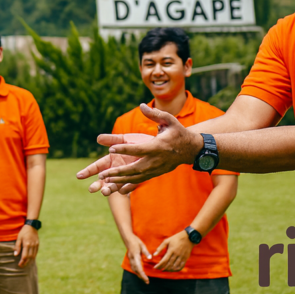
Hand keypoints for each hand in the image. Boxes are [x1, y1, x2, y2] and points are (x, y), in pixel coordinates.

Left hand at [14, 225, 38, 266]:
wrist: (31, 226)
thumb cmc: (23, 232)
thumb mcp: (19, 238)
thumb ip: (17, 246)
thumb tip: (15, 254)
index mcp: (27, 244)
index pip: (25, 256)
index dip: (22, 261)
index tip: (19, 265)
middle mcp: (32, 245)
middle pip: (29, 257)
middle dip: (25, 263)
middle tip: (21, 266)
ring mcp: (36, 245)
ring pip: (33, 256)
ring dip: (29, 261)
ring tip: (25, 263)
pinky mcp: (37, 244)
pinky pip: (35, 252)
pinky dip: (33, 256)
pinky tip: (30, 258)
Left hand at [76, 105, 201, 194]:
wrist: (191, 149)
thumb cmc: (178, 132)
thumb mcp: (169, 120)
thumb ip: (155, 114)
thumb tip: (141, 105)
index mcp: (158, 146)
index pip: (139, 149)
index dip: (125, 150)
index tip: (111, 149)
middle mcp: (156, 160)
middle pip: (135, 168)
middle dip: (119, 172)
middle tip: (103, 174)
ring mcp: (157, 169)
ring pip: (136, 177)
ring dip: (120, 179)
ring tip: (105, 180)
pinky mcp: (156, 173)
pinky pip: (141, 180)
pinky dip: (129, 184)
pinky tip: (117, 188)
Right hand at [76, 133, 150, 194]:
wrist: (159, 145)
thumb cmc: (140, 140)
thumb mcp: (125, 139)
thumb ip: (112, 140)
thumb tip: (98, 139)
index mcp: (112, 159)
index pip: (97, 166)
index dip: (88, 171)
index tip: (79, 176)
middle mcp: (117, 168)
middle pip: (104, 179)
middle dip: (97, 184)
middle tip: (92, 189)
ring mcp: (127, 174)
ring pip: (115, 184)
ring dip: (109, 188)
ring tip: (105, 192)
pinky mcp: (138, 178)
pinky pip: (131, 186)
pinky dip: (126, 189)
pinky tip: (122, 191)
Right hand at [125, 235, 152, 283]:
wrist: (128, 238)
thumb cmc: (136, 241)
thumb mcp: (142, 245)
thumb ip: (146, 252)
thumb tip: (150, 258)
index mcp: (135, 256)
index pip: (139, 268)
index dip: (143, 275)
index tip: (147, 279)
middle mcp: (132, 259)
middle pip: (136, 270)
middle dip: (141, 277)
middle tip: (147, 282)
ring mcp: (130, 259)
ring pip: (134, 269)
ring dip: (139, 274)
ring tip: (144, 279)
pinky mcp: (130, 258)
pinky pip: (133, 267)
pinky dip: (137, 271)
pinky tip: (140, 272)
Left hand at [154, 230, 192, 271]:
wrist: (188, 237)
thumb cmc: (176, 238)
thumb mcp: (167, 241)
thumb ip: (160, 248)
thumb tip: (154, 255)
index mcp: (171, 250)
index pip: (164, 260)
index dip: (159, 265)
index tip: (155, 267)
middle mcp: (176, 254)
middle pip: (169, 264)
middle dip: (163, 268)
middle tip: (159, 269)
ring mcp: (182, 257)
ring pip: (175, 266)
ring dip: (169, 269)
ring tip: (165, 269)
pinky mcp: (185, 258)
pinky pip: (181, 266)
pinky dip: (176, 269)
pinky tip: (173, 269)